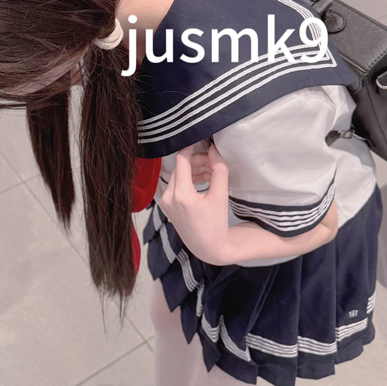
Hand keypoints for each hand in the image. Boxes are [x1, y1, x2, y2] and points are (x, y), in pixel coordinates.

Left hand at [159, 144, 230, 266]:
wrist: (207, 247)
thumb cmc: (216, 224)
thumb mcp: (220, 195)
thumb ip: (219, 169)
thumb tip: (215, 149)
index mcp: (181, 195)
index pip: (181, 160)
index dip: (190, 147)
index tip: (199, 138)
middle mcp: (169, 197)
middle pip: (181, 167)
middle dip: (197, 161)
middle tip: (214, 162)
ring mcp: (165, 202)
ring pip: (178, 175)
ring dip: (194, 170)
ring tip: (212, 172)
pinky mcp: (167, 205)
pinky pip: (176, 184)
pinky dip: (189, 179)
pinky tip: (204, 180)